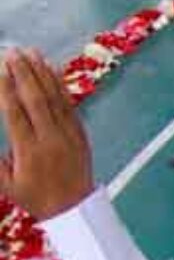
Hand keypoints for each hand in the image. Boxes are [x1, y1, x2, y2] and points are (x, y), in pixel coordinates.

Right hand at [0, 49, 93, 220]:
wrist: (74, 206)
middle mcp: (50, 137)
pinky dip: (59, 83)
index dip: (6, 90)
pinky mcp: (79, 129)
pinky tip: (51, 68)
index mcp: (29, 151)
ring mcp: (67, 131)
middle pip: (35, 99)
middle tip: (12, 53)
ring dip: (41, 72)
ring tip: (29, 52)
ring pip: (54, 97)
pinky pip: (69, 102)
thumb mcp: (6, 184)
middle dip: (23, 74)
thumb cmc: (35, 196)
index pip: (16, 114)